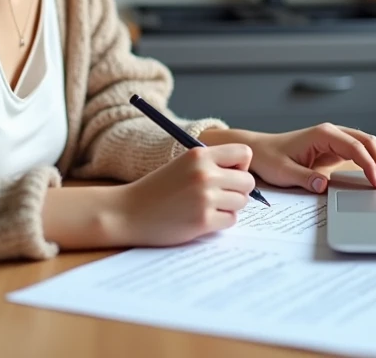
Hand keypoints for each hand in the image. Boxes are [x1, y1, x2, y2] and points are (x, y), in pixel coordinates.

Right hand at [108, 143, 255, 245]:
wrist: (128, 212)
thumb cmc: (156, 190)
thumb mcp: (182, 165)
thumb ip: (210, 165)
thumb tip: (244, 174)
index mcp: (199, 155)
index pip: (244, 153)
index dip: (240, 166)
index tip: (228, 175)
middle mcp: (204, 173)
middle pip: (248, 181)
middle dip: (238, 190)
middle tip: (219, 196)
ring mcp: (205, 198)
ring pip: (242, 202)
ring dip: (229, 207)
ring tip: (207, 207)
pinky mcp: (203, 220)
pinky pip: (231, 220)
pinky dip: (221, 222)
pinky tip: (202, 219)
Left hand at [202, 124, 375, 193]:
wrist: (258, 151)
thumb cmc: (269, 158)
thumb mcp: (283, 171)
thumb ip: (305, 178)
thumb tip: (325, 186)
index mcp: (323, 134)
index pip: (355, 147)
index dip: (370, 164)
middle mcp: (332, 133)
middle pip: (367, 141)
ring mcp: (334, 141)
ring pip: (366, 145)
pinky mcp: (333, 150)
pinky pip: (358, 153)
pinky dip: (371, 163)